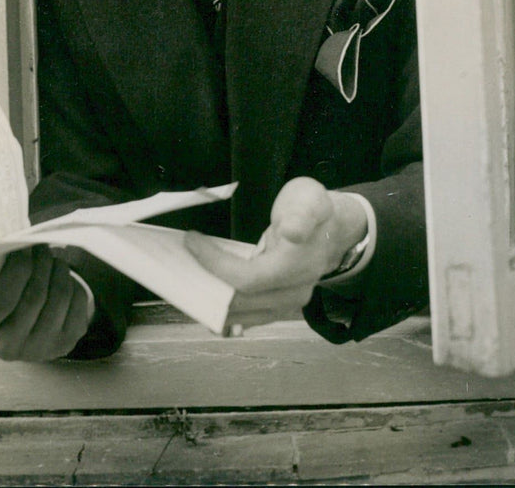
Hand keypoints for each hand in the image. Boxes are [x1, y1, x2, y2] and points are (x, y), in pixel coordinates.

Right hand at [0, 246, 90, 361]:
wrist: (19, 323)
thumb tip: (22, 241)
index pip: (1, 299)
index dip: (17, 268)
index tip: (24, 247)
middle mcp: (5, 346)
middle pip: (35, 296)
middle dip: (42, 263)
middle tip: (41, 247)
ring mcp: (37, 350)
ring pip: (59, 296)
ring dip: (58, 269)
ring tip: (52, 259)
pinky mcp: (65, 344)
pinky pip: (77, 301)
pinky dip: (72, 283)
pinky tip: (60, 278)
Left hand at [185, 177, 366, 330]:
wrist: (334, 229)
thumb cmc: (314, 209)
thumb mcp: (310, 199)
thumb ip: (302, 215)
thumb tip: (292, 232)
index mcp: (296, 267)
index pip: (246, 279)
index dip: (214, 264)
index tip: (192, 240)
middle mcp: (293, 294)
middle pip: (239, 303)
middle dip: (205, 284)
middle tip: (180, 260)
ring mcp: (286, 305)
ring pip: (240, 316)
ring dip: (210, 301)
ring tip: (185, 280)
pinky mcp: (278, 308)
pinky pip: (246, 317)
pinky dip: (223, 309)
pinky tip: (205, 301)